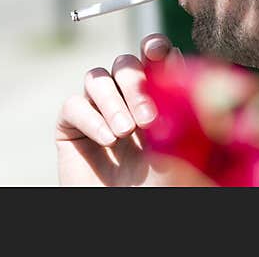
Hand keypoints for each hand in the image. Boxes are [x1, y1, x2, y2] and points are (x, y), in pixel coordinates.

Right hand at [56, 33, 207, 185]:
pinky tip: (107, 140)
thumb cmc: (161, 188)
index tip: (156, 51)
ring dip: (112, 100)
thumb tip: (187, 74)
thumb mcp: (181, 150)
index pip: (154, 59)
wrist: (124, 212)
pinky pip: (73, 105)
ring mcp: (97, 112)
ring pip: (96, 78)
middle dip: (135, 84)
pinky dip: (90, 118)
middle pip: (124, 64)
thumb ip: (182, 112)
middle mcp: (126, 100)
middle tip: (148, 119)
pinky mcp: (70, 127)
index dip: (154, 47)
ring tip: (124, 132)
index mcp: (157, 98)